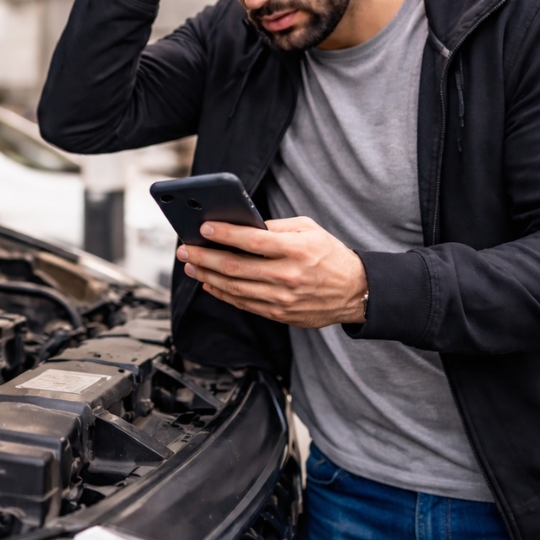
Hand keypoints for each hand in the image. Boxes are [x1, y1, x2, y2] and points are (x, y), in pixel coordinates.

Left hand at [176, 216, 367, 327]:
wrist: (355, 292)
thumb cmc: (329, 255)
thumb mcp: (309, 229)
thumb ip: (276, 227)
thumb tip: (242, 225)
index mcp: (296, 250)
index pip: (252, 241)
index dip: (224, 234)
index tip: (203, 228)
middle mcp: (287, 275)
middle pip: (235, 267)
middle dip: (204, 257)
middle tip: (185, 250)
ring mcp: (282, 298)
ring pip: (234, 288)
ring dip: (207, 275)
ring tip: (191, 265)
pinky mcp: (279, 314)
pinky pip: (243, 303)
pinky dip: (222, 293)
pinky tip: (208, 282)